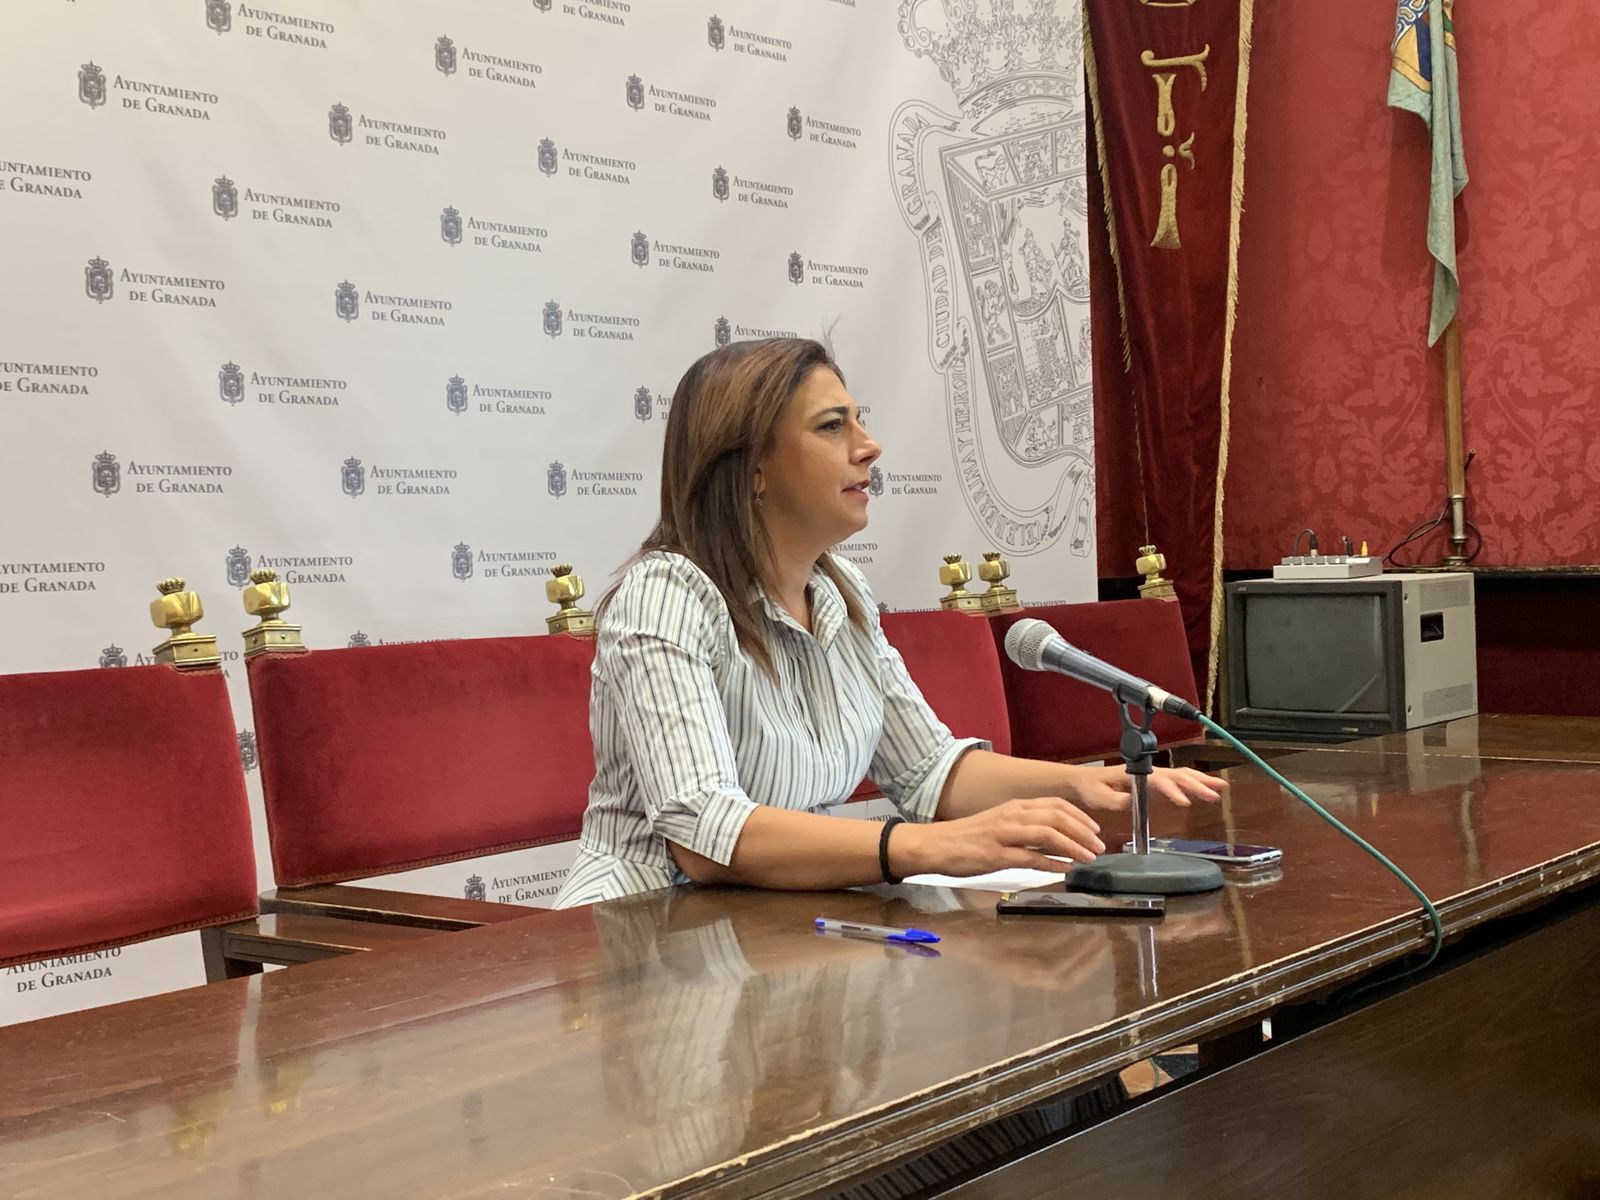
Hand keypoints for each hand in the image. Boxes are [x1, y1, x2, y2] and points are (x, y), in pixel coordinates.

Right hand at [890, 796, 1104, 877]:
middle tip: (1099, 846)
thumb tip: (1056, 838)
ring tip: (1088, 857)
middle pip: (1057, 817)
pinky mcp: (997, 855)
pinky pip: (1031, 857)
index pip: (1056, 804)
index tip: (1095, 829)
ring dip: (1073, 846)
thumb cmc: (969, 837)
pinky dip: (1052, 863)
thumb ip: (1027, 827)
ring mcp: (1005, 835)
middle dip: (1083, 831)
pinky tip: (1065, 869)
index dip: (1080, 816)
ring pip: (1048, 834)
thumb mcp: (1001, 823)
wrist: (936, 845)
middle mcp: (1012, 816)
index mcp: (1014, 806)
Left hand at [1070, 764, 1226, 811]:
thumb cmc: (1091, 787)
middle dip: (1196, 785)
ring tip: (1220, 788)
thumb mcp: (1098, 796)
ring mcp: (1153, 777)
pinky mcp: (1156, 784)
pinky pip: (1180, 780)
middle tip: (1213, 795)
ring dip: (1201, 781)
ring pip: (1182, 775)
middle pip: (1177, 776)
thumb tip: (1132, 802)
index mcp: (1134, 774)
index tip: (1184, 802)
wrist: (1084, 781)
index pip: (1158, 782)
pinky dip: (1196, 783)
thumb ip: (1115, 800)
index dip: (1172, 791)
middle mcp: (1147, 772)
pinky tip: (1209, 789)